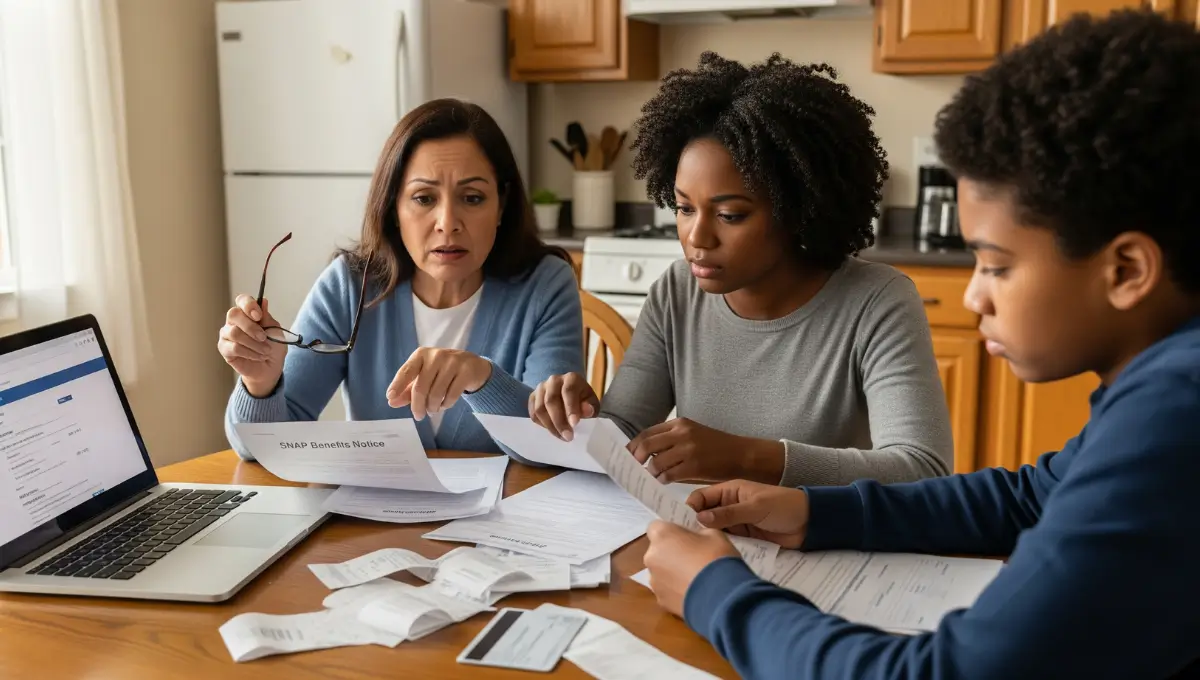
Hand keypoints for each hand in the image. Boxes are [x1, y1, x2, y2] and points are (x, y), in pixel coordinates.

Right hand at [217, 295, 287, 396]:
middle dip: (251, 327)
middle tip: (264, 337)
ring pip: (234, 333)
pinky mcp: (224, 348)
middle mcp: (234, 321)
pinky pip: (234, 347)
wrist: (270, 367)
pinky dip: (249, 352)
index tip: (258, 316)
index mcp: (247, 313)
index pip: (242, 300)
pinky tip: (258, 356)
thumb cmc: (273, 347)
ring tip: (265, 350)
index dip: (248, 305)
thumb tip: (263, 301)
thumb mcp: (276, 331)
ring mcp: (226, 334)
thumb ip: (267, 318)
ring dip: (253, 343)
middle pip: (233, 314)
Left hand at [386, 347, 492, 420]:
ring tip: (433, 410)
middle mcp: (436, 355)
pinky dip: (445, 405)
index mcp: (422, 354)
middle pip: (421, 387)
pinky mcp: (466, 371)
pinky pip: (451, 396)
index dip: (397, 384)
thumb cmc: (442, 372)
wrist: (473, 365)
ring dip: (432, 407)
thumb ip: (408, 389)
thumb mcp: (424, 377)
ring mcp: (453, 362)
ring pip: (436, 393)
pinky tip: (444, 405)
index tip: (390, 397)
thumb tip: (392, 402)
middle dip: (417, 406)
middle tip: (418, 416)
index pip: (406, 370)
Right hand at [528, 372, 597, 440]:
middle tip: (568, 436)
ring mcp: (541, 388)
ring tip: (561, 436)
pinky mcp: (533, 397)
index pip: (568, 391)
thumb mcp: (591, 403)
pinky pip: (533, 413)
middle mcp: (554, 380)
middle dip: (559, 421)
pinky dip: (542, 424)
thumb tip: (587, 411)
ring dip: (550, 426)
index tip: (575, 424)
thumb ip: (590, 407)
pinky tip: (553, 430)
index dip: (571, 408)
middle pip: (551, 400)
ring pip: (540, 408)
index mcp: (571, 378)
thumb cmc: (583, 400)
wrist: (571, 397)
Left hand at [628, 418, 784, 483]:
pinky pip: (668, 475)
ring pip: (655, 462)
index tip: (627, 456)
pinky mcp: (694, 466)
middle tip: (634, 468)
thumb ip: (671, 441)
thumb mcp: (693, 435)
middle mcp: (682, 433)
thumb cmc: (716, 447)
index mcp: (679, 424)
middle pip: (646, 445)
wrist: (741, 455)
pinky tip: (665, 481)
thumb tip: (646, 455)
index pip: (647, 433)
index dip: (633, 446)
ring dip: (651, 472)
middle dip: (635, 459)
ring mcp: (688, 449)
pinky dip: (663, 480)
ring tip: (654, 476)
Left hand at [643, 520, 738, 616]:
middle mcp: (651, 556)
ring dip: (672, 573)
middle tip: (692, 559)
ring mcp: (654, 581)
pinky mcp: (660, 601)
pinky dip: (676, 591)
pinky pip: (666, 591)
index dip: (670, 532)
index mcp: (662, 535)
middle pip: (657, 551)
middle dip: (671, 553)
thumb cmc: (717, 558)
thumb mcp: (714, 534)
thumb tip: (694, 541)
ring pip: (660, 572)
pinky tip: (694, 594)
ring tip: (694, 580)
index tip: (685, 538)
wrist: (721, 597)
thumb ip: (697, 534)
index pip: (656, 527)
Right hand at [686, 480, 809, 548]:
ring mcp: (736, 523)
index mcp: (730, 491)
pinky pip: (727, 541)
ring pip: (713, 530)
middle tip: (684, 541)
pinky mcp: (744, 538)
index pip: (701, 497)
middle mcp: (729, 506)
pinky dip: (721, 546)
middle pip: (704, 515)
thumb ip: (729, 513)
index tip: (680, 523)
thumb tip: (700, 518)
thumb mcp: (755, 507)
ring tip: (695, 552)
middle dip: (694, 526)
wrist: (810, 523)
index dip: (690, 508)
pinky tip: (713, 555)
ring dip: (707, 538)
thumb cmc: (783, 506)